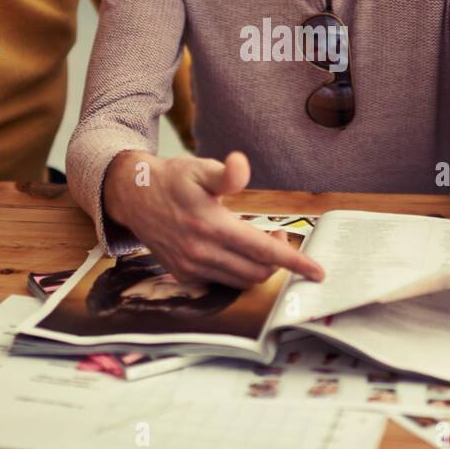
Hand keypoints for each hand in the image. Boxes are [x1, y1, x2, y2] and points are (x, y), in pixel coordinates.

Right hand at [104, 150, 324, 288]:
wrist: (133, 196)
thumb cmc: (172, 179)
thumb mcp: (200, 168)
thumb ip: (227, 174)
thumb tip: (242, 164)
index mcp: (212, 225)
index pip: (263, 250)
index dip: (294, 262)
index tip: (317, 272)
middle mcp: (202, 252)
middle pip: (257, 271)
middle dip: (278, 260)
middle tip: (279, 236)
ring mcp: (191, 267)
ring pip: (241, 281)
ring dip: (259, 267)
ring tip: (260, 243)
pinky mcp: (183, 275)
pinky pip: (221, 284)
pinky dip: (237, 273)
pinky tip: (236, 253)